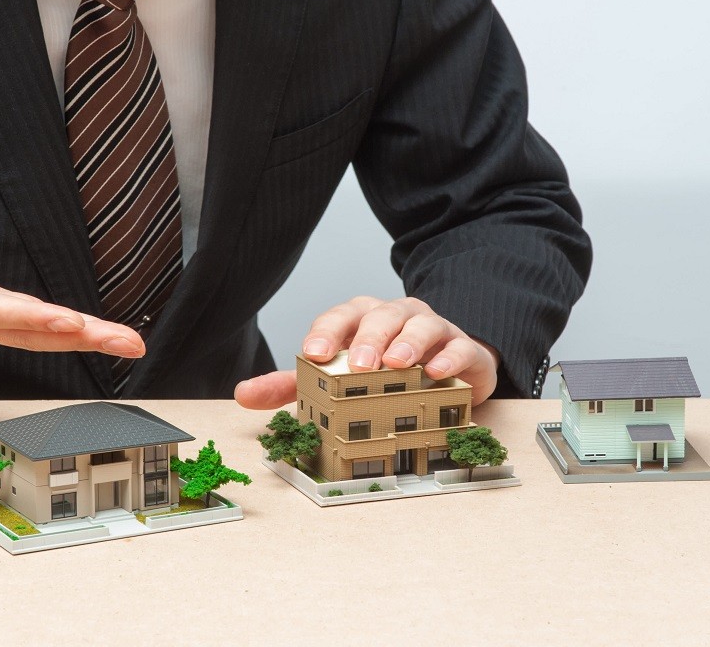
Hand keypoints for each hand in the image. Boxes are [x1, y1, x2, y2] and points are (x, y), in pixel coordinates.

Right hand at [0, 165, 143, 355]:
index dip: (27, 316)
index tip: (67, 320)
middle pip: (28, 333)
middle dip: (77, 336)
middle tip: (124, 341)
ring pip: (40, 339)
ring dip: (87, 340)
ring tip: (132, 343)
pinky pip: (39, 335)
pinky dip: (74, 336)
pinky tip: (107, 336)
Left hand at [235, 296, 499, 408]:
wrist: (449, 371)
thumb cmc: (386, 373)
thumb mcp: (337, 379)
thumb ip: (293, 386)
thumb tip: (244, 394)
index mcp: (361, 320)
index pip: (339, 317)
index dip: (326, 333)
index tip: (314, 355)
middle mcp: (396, 317)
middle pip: (379, 317)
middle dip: (367, 338)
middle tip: (360, 365)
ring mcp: (433, 329)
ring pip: (420, 324)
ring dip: (407, 343)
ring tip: (398, 364)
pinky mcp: (465, 349)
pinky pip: (460, 347)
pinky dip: (450, 357)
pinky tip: (438, 372)